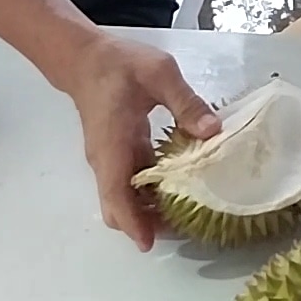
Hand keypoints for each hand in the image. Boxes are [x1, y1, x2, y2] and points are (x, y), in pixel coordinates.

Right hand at [57, 33, 219, 249]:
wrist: (87, 57)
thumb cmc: (119, 64)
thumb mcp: (158, 73)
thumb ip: (186, 102)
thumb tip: (213, 131)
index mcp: (112, 145)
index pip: (115, 195)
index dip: (132, 223)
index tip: (150, 243)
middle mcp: (107, 160)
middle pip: (118, 207)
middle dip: (146, 224)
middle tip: (185, 227)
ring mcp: (110, 159)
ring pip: (126, 198)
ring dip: (151, 210)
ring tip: (190, 211)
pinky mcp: (118, 153)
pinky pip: (133, 182)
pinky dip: (152, 192)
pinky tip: (182, 185)